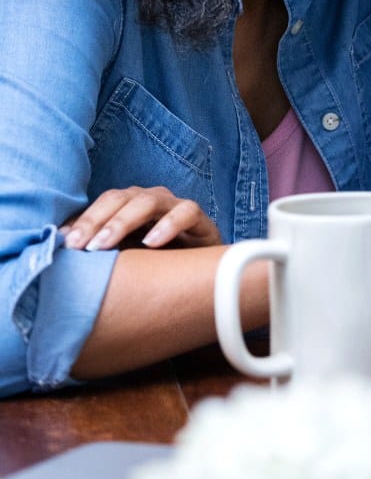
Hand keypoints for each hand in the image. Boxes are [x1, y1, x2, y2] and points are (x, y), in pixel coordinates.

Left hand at [61, 186, 221, 251]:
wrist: (204, 280)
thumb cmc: (157, 267)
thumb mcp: (123, 258)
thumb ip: (98, 248)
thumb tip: (59, 245)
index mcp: (130, 206)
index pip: (103, 203)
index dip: (85, 220)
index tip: (67, 244)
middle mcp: (151, 201)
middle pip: (121, 198)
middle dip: (98, 221)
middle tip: (82, 246)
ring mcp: (176, 207)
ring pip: (149, 201)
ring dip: (124, 221)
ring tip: (105, 244)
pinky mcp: (201, 221)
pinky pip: (186, 212)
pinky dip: (168, 225)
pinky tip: (152, 242)